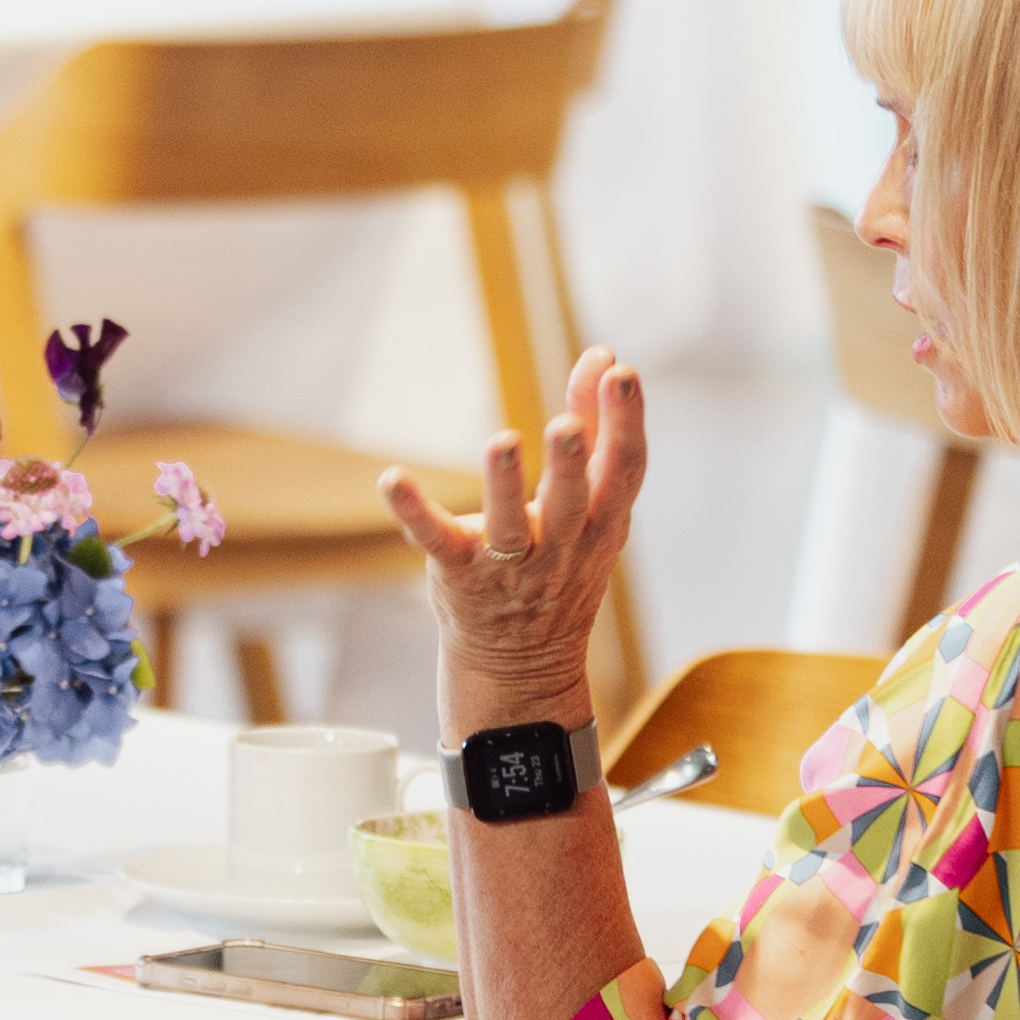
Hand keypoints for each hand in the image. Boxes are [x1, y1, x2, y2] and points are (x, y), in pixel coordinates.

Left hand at [379, 344, 646, 733]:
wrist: (522, 663)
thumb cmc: (561, 561)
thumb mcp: (591, 504)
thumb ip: (595, 428)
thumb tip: (605, 355)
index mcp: (602, 523)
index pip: (624, 471)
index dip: (626, 423)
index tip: (622, 375)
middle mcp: (562, 545)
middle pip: (573, 503)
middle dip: (571, 464)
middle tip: (565, 426)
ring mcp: (510, 566)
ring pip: (509, 527)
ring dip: (504, 486)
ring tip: (503, 442)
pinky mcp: (460, 574)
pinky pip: (436, 541)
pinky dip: (413, 511)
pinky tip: (392, 479)